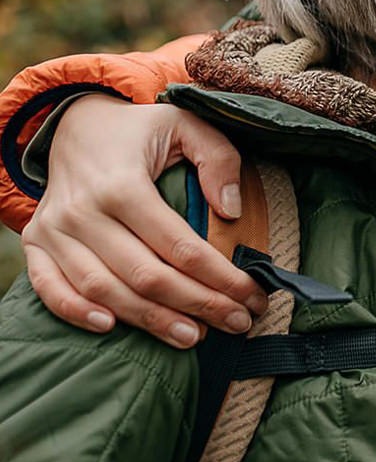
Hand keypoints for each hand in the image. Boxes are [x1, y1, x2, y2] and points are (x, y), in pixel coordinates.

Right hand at [21, 95, 263, 346]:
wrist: (75, 124)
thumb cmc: (140, 131)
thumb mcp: (187, 124)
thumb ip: (218, 159)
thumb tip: (232, 211)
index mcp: (122, 184)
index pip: (180, 246)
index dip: (221, 278)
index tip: (253, 296)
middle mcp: (83, 211)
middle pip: (146, 275)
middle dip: (198, 305)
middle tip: (238, 324)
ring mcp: (54, 230)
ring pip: (103, 289)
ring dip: (150, 320)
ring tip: (193, 337)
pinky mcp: (36, 242)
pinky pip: (47, 287)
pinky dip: (74, 312)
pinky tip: (110, 328)